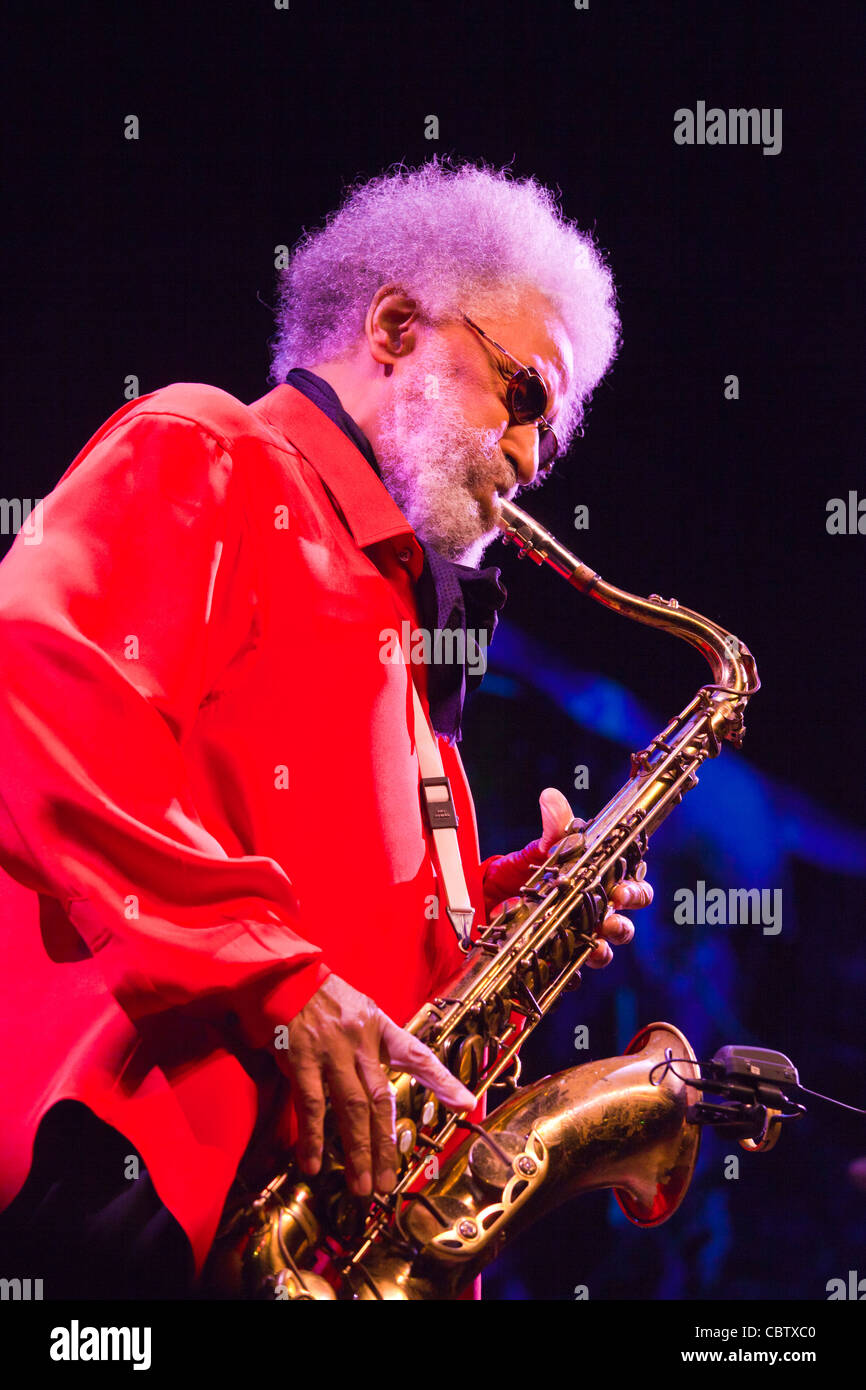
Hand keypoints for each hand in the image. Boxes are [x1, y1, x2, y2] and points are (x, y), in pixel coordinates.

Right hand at [278, 974, 475, 1197]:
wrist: (282, 975)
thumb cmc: (321, 995)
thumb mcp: (359, 1008)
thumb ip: (376, 1040)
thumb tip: (388, 1072)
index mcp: (379, 1027)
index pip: (417, 1055)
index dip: (443, 1080)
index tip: (466, 1104)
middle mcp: (360, 1041)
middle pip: (382, 1100)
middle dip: (387, 1144)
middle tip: (387, 1182)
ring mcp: (332, 1051)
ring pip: (352, 1108)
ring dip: (358, 1150)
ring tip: (361, 1185)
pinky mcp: (301, 1059)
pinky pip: (310, 1104)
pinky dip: (314, 1136)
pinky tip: (315, 1162)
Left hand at [538, 787, 652, 968]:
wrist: (500, 894)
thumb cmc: (537, 867)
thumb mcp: (544, 847)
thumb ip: (555, 827)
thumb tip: (551, 797)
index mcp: (605, 880)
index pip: (635, 883)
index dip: (636, 887)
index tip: (622, 888)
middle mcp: (601, 910)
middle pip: (626, 922)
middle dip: (624, 921)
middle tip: (609, 919)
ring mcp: (584, 934)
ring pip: (606, 947)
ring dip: (605, 948)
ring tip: (595, 946)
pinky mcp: (562, 955)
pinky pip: (574, 970)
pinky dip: (573, 972)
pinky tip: (567, 970)